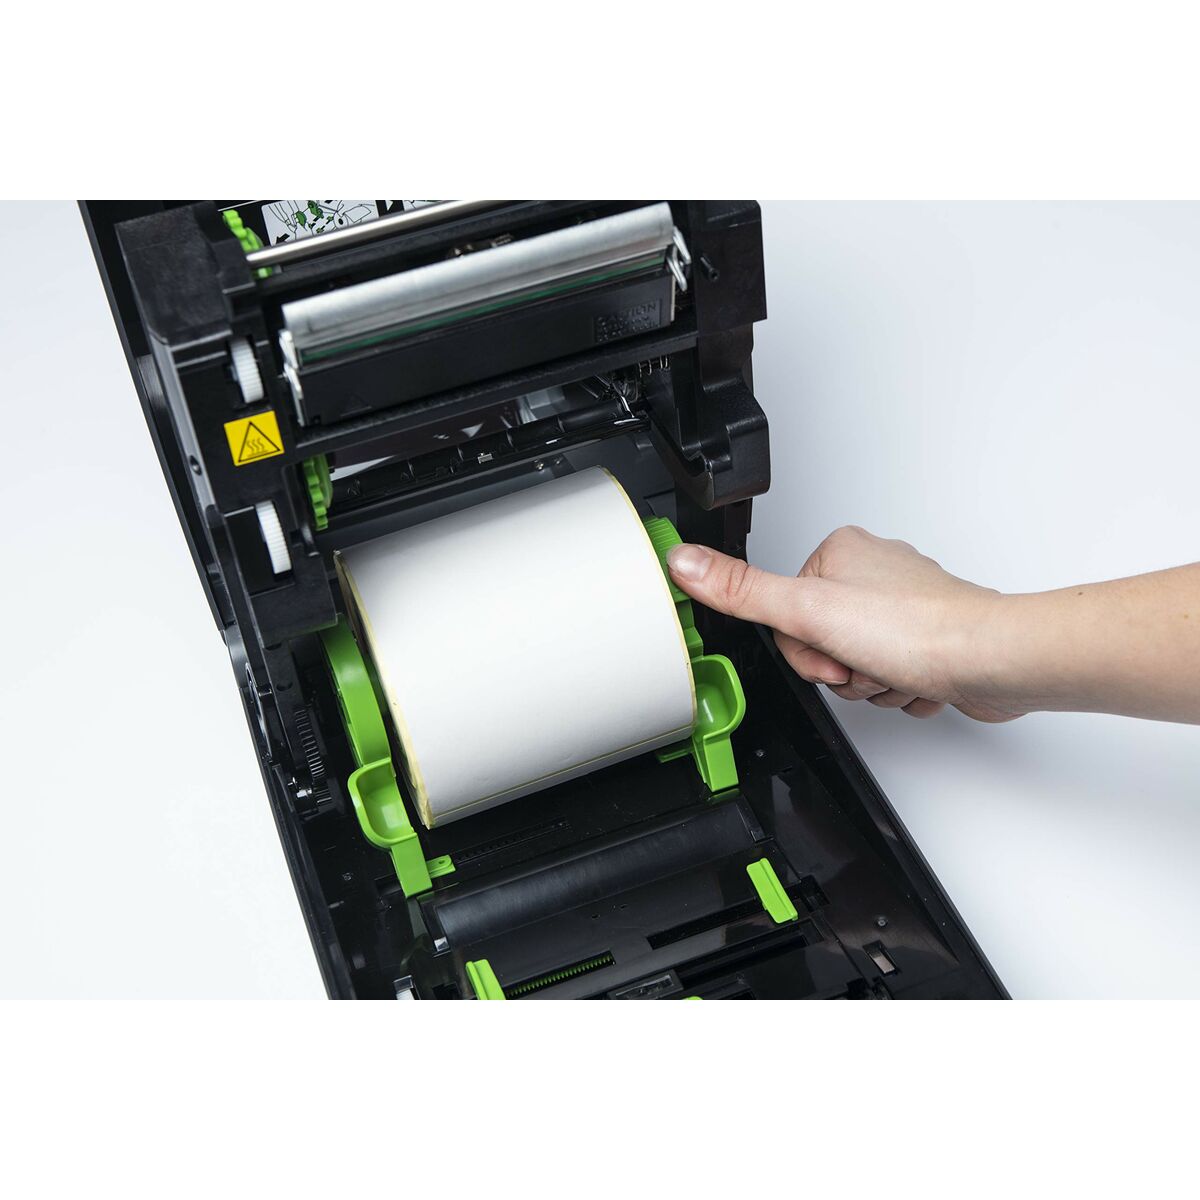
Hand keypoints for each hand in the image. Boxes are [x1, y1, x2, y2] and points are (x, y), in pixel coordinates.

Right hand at [667, 526, 1019, 720]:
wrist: (993, 662)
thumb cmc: (918, 630)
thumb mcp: (808, 610)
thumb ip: (742, 590)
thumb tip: (683, 561)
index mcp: (840, 552)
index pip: (785, 615)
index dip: (804, 648)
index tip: (830, 649)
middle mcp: (874, 572)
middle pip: (819, 643)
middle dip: (842, 671)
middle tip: (865, 664)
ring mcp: (904, 608)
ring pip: (855, 666)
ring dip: (873, 685)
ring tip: (899, 672)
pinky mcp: (928, 641)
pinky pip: (891, 679)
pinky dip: (901, 691)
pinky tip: (919, 681)